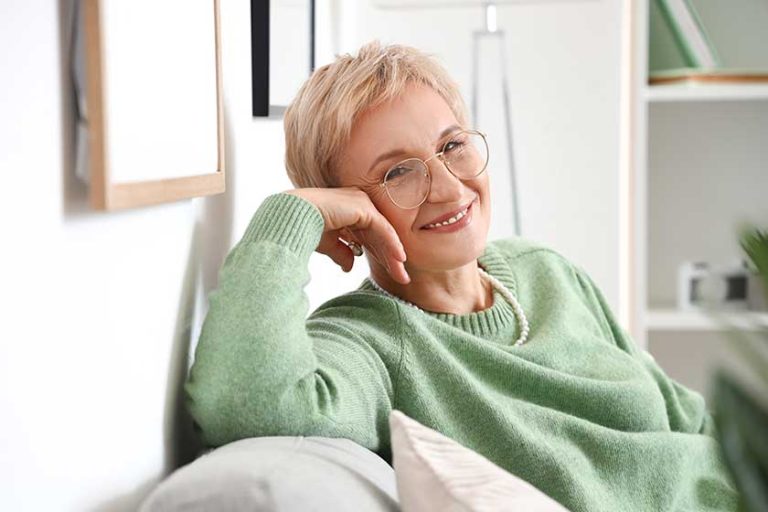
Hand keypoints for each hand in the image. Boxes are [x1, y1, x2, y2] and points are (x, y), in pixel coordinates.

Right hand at [284, 188, 409, 283]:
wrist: (294, 219)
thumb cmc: (305, 228)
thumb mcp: (327, 244)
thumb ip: (340, 252)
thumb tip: (349, 266)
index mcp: (350, 210)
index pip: (371, 235)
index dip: (381, 255)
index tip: (391, 273)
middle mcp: (359, 203)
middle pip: (380, 235)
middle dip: (391, 258)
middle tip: (402, 277)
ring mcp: (363, 203)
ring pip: (384, 233)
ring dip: (393, 255)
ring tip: (402, 274)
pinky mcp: (364, 207)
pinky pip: (382, 229)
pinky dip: (392, 244)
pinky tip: (399, 259)